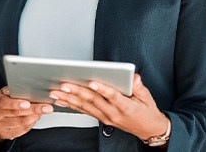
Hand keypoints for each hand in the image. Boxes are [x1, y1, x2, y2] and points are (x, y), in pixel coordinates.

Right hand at [0, 86, 53, 141]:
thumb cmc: (1, 99)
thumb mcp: (3, 91)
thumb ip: (11, 90)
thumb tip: (21, 88)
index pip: (3, 102)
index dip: (16, 103)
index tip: (28, 103)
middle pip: (15, 113)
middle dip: (33, 109)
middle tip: (46, 107)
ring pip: (20, 123)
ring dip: (35, 116)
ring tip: (44, 110)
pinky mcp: (5, 134)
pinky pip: (21, 130)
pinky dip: (31, 123)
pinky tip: (36, 117)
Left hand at [48, 74, 168, 140]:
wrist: (149, 129)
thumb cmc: (147, 111)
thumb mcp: (147, 97)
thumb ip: (139, 87)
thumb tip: (134, 77)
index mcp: (125, 107)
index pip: (112, 96)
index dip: (102, 89)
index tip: (92, 82)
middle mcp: (113, 113)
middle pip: (93, 101)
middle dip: (77, 92)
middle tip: (64, 85)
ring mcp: (106, 117)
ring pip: (85, 107)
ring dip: (69, 99)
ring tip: (56, 92)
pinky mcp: (102, 119)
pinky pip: (84, 111)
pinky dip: (72, 105)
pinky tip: (62, 100)